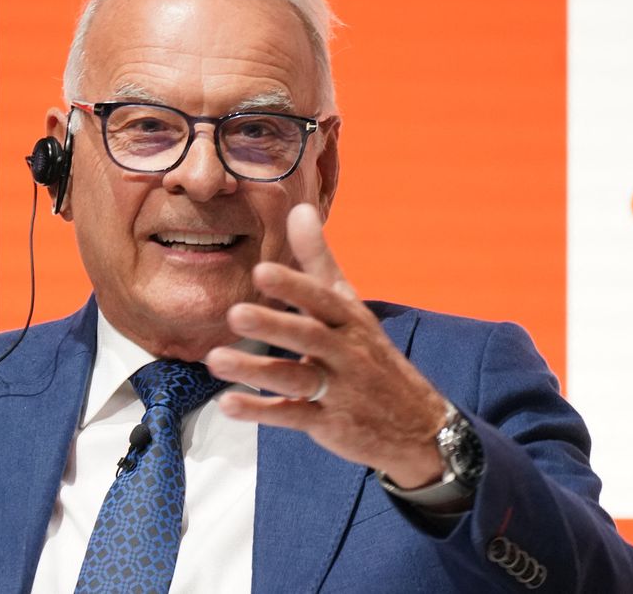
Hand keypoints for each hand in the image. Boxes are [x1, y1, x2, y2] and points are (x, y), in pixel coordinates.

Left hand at [206, 203, 447, 487]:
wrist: (417, 424)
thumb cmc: (369, 353)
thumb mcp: (349, 304)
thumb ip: (318, 259)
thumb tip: (299, 209)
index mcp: (350, 320)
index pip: (323, 299)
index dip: (294, 286)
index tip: (262, 272)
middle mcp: (346, 352)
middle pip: (310, 337)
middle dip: (274, 326)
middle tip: (235, 314)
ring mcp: (338, 390)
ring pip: (296, 379)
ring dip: (255, 371)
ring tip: (215, 360)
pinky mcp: (328, 423)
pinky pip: (292, 416)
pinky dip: (261, 410)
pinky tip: (228, 403)